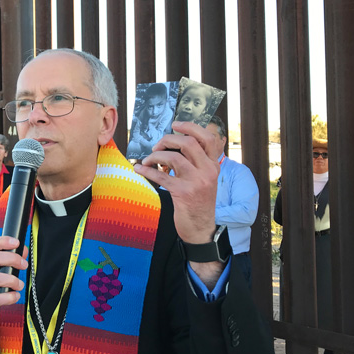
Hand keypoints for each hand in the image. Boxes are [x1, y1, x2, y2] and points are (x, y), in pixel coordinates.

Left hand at [134, 121, 219, 243]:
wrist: (201, 228)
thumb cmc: (198, 202)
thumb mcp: (204, 180)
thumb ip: (195, 163)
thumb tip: (172, 147)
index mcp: (213, 165)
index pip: (208, 139)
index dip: (191, 127)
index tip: (175, 125)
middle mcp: (208, 171)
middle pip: (188, 143)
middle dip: (168, 140)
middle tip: (156, 147)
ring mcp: (196, 182)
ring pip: (173, 157)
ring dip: (156, 156)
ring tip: (147, 161)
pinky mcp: (183, 193)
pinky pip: (161, 176)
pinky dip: (147, 170)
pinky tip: (139, 169)